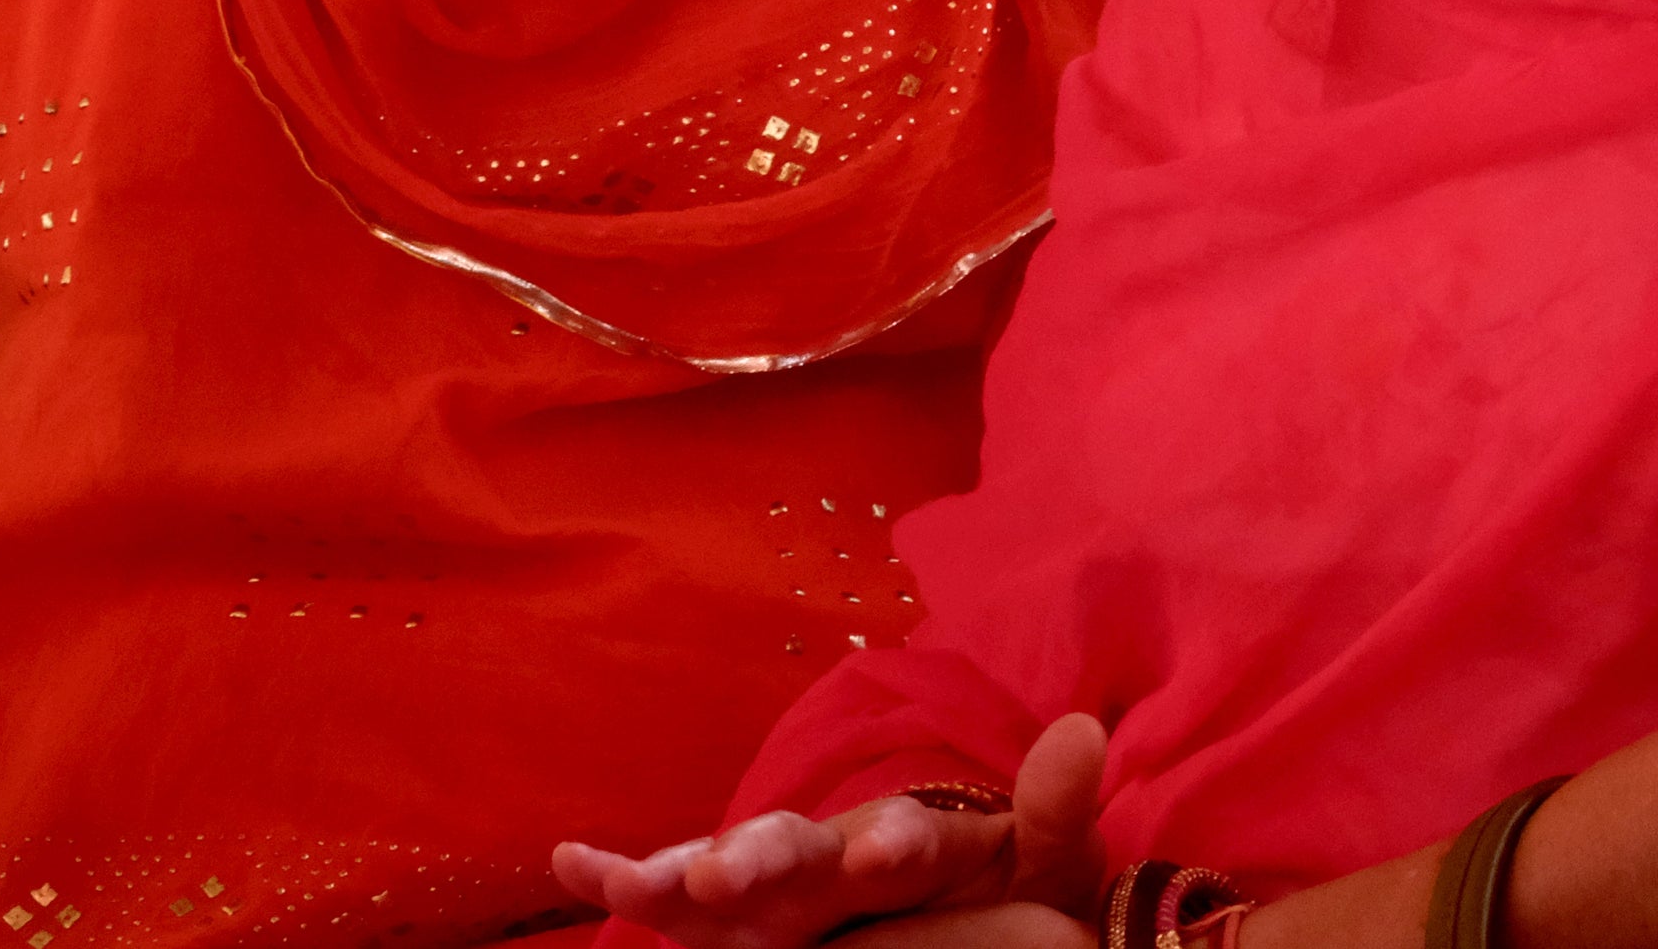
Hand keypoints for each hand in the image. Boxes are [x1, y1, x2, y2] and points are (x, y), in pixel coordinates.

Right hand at [554, 715, 1105, 948]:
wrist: (964, 931)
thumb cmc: (1005, 903)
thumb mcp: (1042, 874)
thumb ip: (1053, 815)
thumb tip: (1085, 728)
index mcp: (919, 844)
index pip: (909, 837)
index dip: (896, 844)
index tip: (886, 854)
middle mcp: (837, 858)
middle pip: (798, 851)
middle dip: (761, 857)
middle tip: (724, 871)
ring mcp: (777, 890)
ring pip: (729, 870)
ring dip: (687, 870)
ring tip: (644, 886)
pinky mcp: (730, 923)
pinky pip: (672, 899)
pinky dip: (624, 872)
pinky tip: (572, 858)